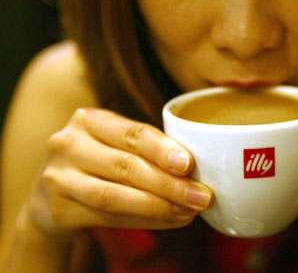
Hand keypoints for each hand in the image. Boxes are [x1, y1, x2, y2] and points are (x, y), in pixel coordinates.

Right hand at [27, 108, 212, 237]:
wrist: (53, 194)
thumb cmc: (99, 162)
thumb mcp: (115, 143)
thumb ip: (146, 150)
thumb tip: (196, 170)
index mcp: (89, 120)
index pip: (132, 134)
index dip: (162, 149)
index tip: (189, 164)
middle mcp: (68, 144)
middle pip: (126, 166)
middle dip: (169, 184)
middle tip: (201, 196)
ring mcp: (59, 178)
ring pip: (115, 196)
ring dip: (159, 206)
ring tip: (190, 211)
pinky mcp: (60, 209)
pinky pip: (110, 218)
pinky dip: (146, 221)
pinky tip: (172, 220)